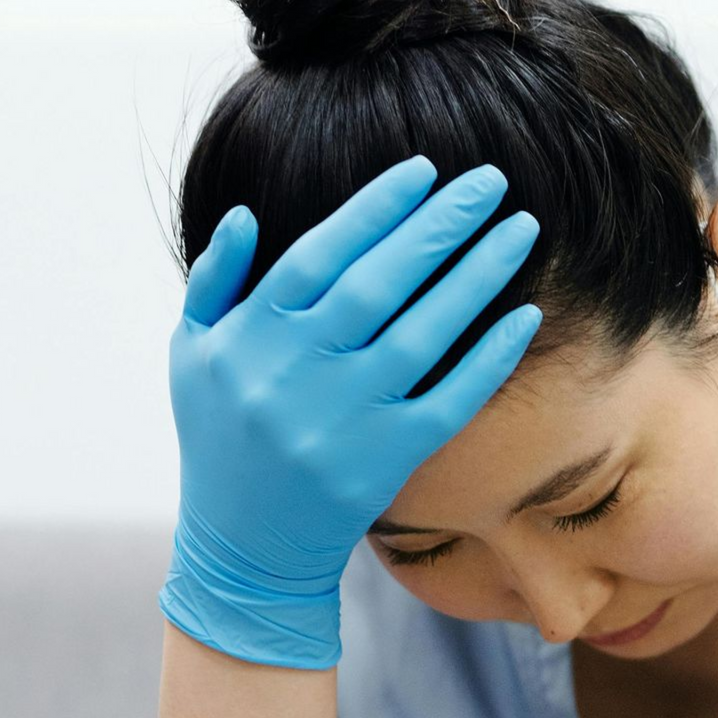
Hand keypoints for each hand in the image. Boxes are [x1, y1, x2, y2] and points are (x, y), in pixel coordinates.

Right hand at [159, 154, 541, 667]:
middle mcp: (298, 373)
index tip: (424, 171)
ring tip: (520, 230)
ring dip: (476, 276)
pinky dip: (488, 358)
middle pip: (379, 283)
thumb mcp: (192, 356)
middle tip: (491, 181)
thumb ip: (216, 281)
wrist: (245, 546)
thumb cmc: (221, 437)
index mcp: (252, 337)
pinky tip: (524, 317)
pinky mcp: (386, 460)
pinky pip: (450, 400)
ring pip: (423, 334)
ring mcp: (346, 419)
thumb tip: (244, 214)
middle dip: (440, 225)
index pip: (321, 254)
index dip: (375, 208)